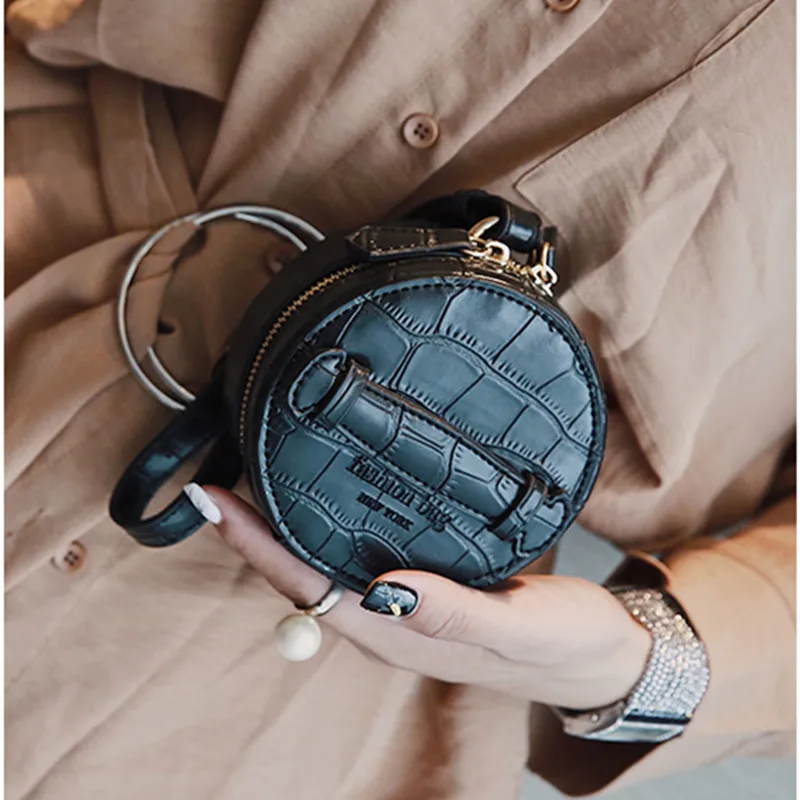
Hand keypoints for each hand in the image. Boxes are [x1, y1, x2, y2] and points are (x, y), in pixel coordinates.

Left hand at [193, 485, 651, 710]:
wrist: (598, 654)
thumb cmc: (563, 644)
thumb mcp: (519, 629)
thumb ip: (454, 614)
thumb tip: (384, 591)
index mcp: (401, 636)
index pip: (308, 589)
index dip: (257, 547)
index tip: (214, 502)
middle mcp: (389, 622)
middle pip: (302, 576)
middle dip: (253, 533)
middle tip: (217, 479)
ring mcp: (402, 606)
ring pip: (325, 565)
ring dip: (283, 529)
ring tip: (254, 478)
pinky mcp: (422, 587)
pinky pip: (358, 555)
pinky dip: (328, 524)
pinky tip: (327, 495)